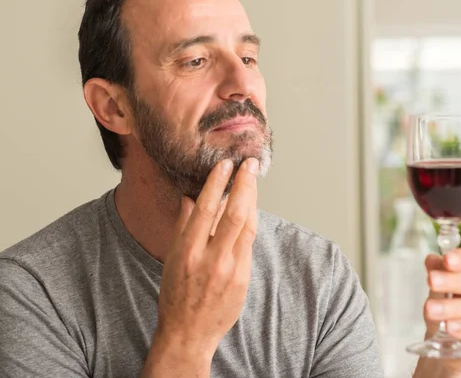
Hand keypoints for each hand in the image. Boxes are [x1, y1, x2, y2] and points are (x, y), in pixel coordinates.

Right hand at [156, 157, 258, 357]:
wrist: (189, 333)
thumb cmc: (176, 294)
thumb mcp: (172, 258)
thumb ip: (183, 227)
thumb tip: (190, 198)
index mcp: (187, 252)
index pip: (206, 208)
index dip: (217, 183)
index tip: (225, 164)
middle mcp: (210, 259)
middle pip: (235, 213)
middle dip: (245, 184)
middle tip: (250, 165)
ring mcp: (230, 269)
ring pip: (248, 226)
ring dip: (252, 199)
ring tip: (252, 181)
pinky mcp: (243, 278)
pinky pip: (249, 243)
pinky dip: (250, 222)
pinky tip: (250, 208)